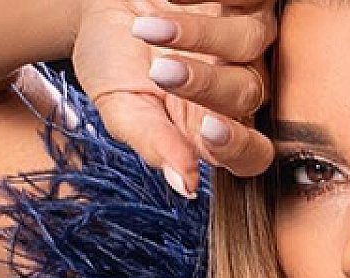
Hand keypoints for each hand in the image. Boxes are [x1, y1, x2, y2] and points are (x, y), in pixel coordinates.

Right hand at [73, 0, 275, 196]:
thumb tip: (184, 186)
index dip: (239, 148)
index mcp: (211, 124)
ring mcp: (246, 37)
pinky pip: (245, 0)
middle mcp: (238, 83)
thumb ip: (152, 142)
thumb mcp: (120, 104)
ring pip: (250, 43)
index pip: (251, 154)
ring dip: (200, 36)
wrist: (97, 3)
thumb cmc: (113, 56)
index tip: (207, 131)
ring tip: (148, 27)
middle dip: (204, 85)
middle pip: (248, 94)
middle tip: (159, 71)